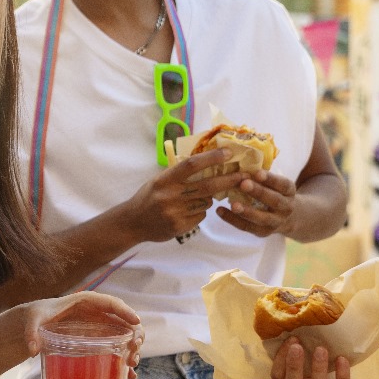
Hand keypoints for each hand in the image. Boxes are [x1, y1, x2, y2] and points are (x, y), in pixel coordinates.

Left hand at [25, 292, 143, 377]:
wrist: (35, 325)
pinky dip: (123, 359)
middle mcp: (97, 313)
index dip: (126, 311)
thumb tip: (33, 350)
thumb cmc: (36, 317)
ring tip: (132, 364)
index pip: (111, 303)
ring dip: (132, 348)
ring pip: (124, 335)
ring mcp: (100, 327)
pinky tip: (129, 375)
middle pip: (124, 320)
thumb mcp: (32, 321)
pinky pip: (116, 347)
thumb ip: (31, 332)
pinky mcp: (98, 340)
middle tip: (134, 349)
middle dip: (134, 333)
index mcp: (86, 302)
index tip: (136, 321)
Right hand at [125, 149, 241, 244]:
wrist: (132, 223)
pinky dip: (200, 211)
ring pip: (206, 202)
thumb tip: (206, 162)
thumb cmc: (147, 197)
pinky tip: (188, 211)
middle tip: (245, 176)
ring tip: (198, 197)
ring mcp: (176, 212)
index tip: (228, 153)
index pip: (192, 165)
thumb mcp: (159, 181)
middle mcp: (171, 195)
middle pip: (207, 185)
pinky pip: (201, 215)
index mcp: (165, 180)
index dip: (212, 158)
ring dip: (209, 198)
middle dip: (229, 180)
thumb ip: (179, 174)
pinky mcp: (180, 226)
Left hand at [218, 168, 296, 237]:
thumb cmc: (273, 191)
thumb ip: (260, 174)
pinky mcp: (263, 232)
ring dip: (247, 211)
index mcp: (289, 191)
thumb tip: (238, 159)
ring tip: (232, 204)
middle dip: (259, 192)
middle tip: (243, 184)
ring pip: (262, 218)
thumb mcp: (274, 183)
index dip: (271, 179)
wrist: (287, 217)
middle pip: (274, 201)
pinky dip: (233, 220)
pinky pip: (247, 227)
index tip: (257, 172)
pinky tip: (220, 211)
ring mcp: (275, 222)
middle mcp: (286, 207)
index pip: (283, 184)